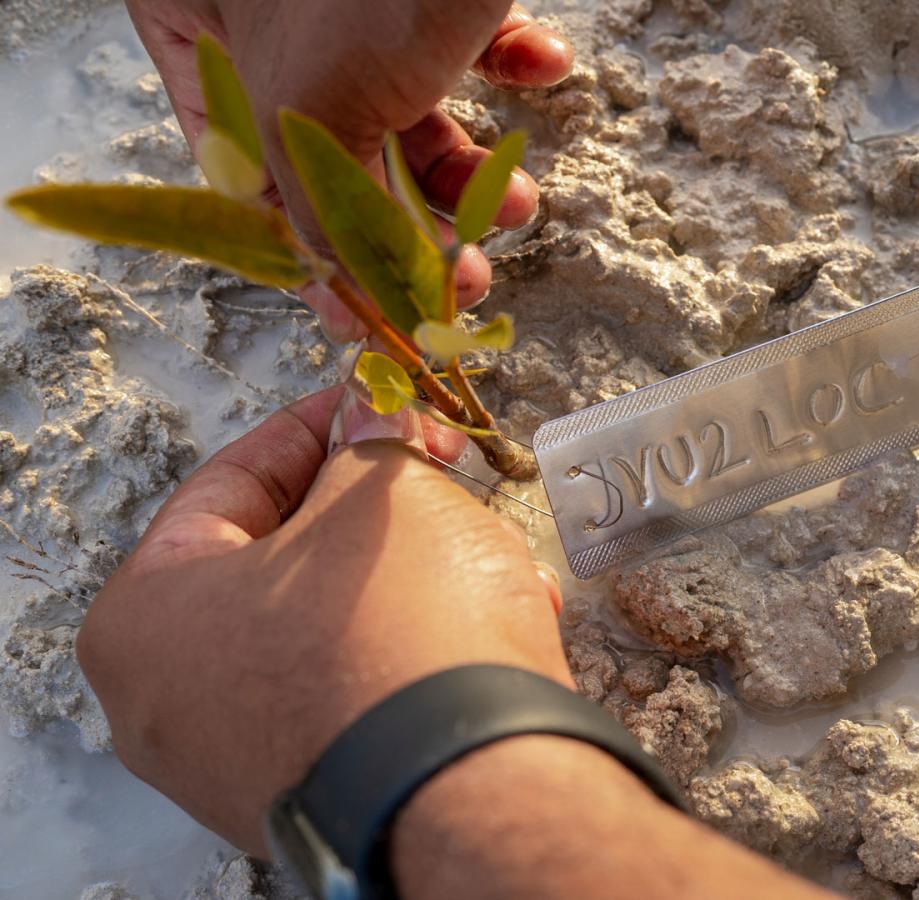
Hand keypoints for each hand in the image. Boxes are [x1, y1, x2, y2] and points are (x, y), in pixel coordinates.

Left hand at [75, 388, 567, 853]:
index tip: (369, 402)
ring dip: (412, 581)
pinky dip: (416, 651)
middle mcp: (168, 703)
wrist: (475, 788)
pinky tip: (490, 624)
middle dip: (373, 513)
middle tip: (432, 470)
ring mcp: (236, 762)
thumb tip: (374, 414)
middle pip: (280, 565)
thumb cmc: (403, 633)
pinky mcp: (312, 797)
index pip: (230, 485)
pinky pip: (359, 693)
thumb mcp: (386, 495)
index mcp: (146, 616)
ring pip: (330, 631)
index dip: (314, 429)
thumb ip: (370, 445)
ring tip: (487, 552)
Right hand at [123, 0, 573, 341]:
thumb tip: (338, 291)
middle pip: (335, 149)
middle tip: (465, 273)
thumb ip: (317, 205)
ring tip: (520, 200)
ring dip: (472, 166)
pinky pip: (463, 37)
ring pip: (409, 104)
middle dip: (413, 219)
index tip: (369, 316)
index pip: (239, 170)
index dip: (309, 255)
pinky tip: (541, 63)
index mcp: (195, 17)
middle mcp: (266, 3)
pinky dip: (509, 63)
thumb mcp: (323, 100)